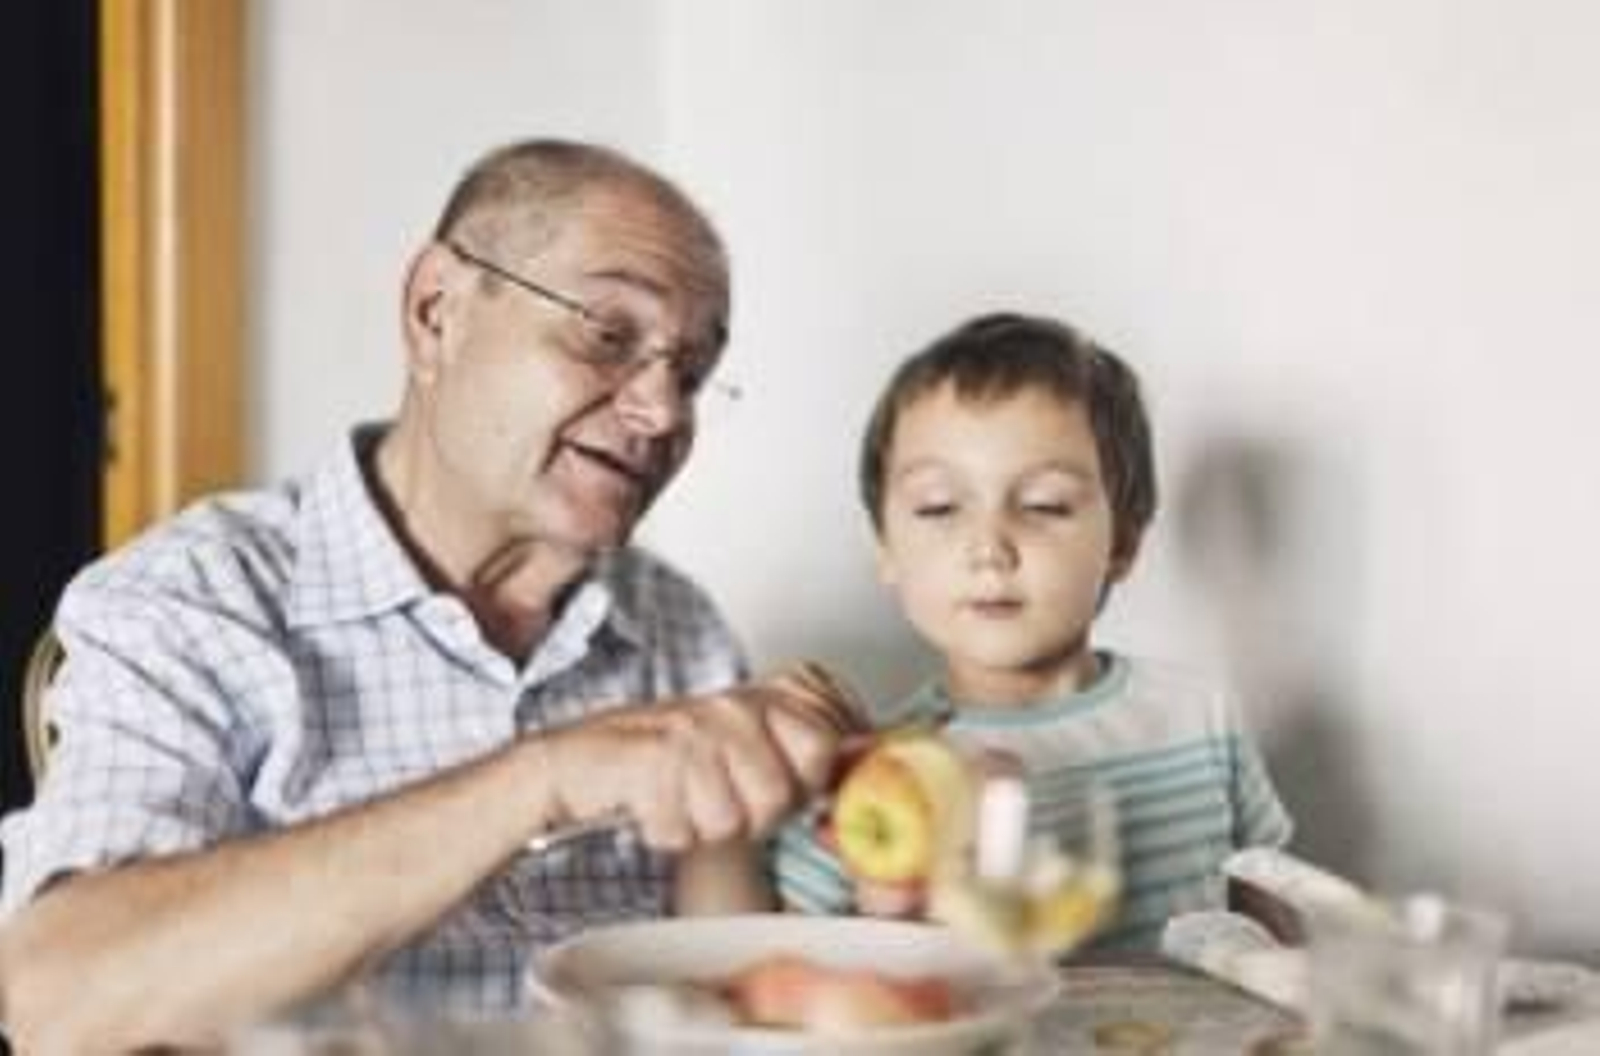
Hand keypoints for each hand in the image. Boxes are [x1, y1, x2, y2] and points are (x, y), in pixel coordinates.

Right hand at [543, 661, 864, 851]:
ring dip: (704, 826)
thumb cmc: (667, 761)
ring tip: (683, 799)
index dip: (807, 785)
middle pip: (781, 795)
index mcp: (762, 698)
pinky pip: (684, 830)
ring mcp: (694, 728)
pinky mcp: (653, 758)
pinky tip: (655, 805)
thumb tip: (861, 767)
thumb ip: (803, 758)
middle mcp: (732, 706)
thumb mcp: (745, 751)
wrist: (582, 762)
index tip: (781, 786)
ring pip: (732, 821)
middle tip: (719, 795)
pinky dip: (667, 830)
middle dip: (753, 815)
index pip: (825, 747)